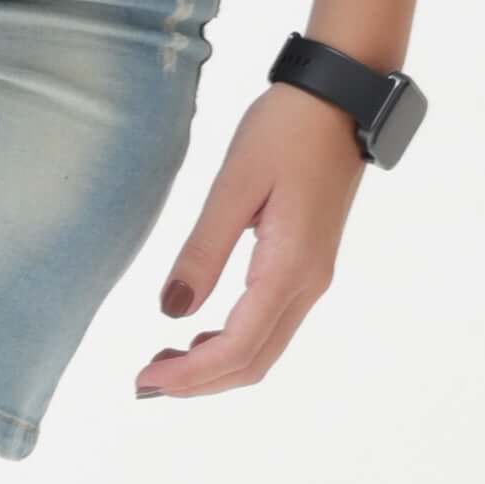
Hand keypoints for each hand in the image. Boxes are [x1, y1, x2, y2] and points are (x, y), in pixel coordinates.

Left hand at [134, 82, 367, 407]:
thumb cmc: (286, 131)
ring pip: (265, 348)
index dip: (191, 374)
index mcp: (289, 267)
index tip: (145, 378)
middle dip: (199, 382)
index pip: (238, 346)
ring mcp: (313, 277)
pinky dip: (234, 343)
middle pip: (255, 361)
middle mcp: (308, 284)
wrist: (340, 101)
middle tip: (145, 381)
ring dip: (216, 366)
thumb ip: (203, 251)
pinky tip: (199, 333)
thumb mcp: (233, 184)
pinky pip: (271, 324)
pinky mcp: (308, 265)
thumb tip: (172, 311)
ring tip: (164, 362)